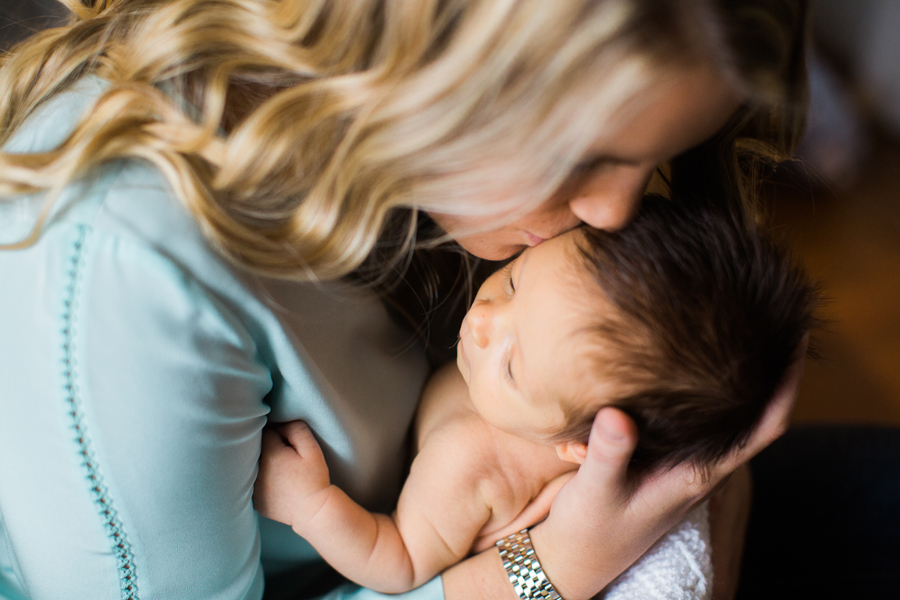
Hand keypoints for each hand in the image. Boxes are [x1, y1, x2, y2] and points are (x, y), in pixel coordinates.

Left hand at [253, 421, 331, 528]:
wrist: (314, 511)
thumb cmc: (315, 478)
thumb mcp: (312, 449)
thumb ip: (295, 429)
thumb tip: (279, 424)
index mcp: (269, 454)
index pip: (267, 433)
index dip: (280, 436)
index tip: (290, 445)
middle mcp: (256, 471)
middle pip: (257, 449)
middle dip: (268, 449)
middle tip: (285, 458)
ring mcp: (253, 488)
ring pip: (254, 467)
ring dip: (264, 465)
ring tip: (281, 472)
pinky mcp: (255, 501)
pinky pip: (255, 484)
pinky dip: (263, 482)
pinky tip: (278, 486)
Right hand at [528, 344, 804, 599]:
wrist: (576, 557)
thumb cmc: (591, 530)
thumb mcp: (596, 493)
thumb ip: (609, 455)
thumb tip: (619, 414)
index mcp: (699, 473)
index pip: (765, 425)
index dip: (787, 382)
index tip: (795, 336)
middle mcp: (701, 465)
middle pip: (753, 410)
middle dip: (767, 365)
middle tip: (764, 314)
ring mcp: (683, 461)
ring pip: (723, 411)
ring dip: (734, 374)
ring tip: (734, 325)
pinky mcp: (662, 457)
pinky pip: (691, 415)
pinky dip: (697, 385)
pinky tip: (681, 360)